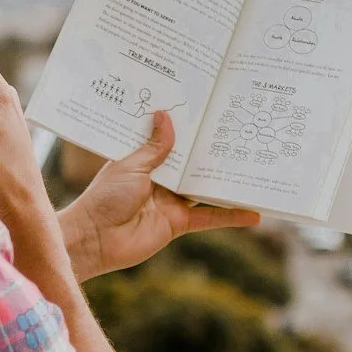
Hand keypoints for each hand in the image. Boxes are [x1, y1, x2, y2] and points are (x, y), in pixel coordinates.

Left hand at [60, 110, 260, 282]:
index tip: (208, 112)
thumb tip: (165, 116)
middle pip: (193, 164)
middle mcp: (161, 180)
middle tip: (241, 135)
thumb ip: (155, 147)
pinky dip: (230, 217)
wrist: (96, 239)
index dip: (188, 130)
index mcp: (145, 161)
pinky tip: (253, 215)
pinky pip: (209, 218)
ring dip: (227, 183)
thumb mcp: (132, 166)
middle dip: (214, 152)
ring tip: (255, 169)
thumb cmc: (105, 198)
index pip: (172, 141)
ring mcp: (171, 202)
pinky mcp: (179, 223)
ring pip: (205, 189)